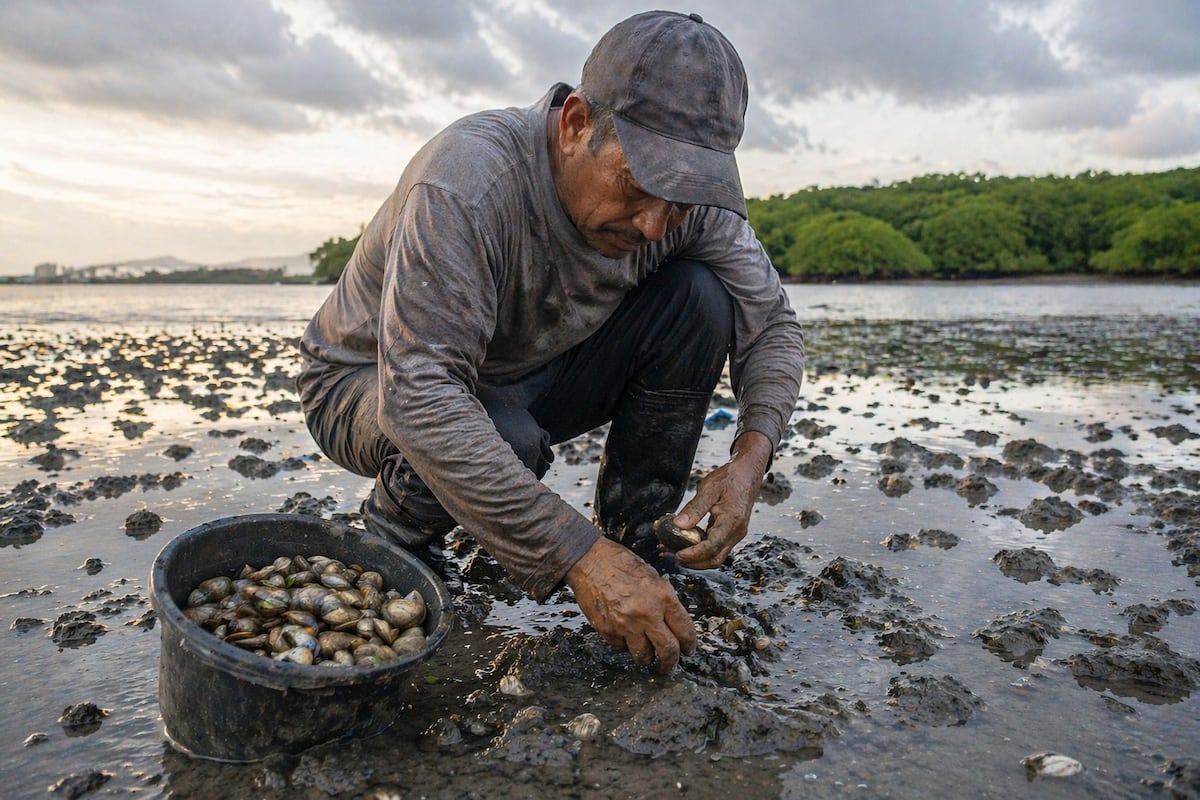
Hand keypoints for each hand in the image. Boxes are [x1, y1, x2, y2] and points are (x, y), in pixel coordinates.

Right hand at [565, 537, 695, 671]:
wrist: (590, 561)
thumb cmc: (621, 564)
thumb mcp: (653, 577)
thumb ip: (665, 601)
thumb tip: (674, 623)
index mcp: (663, 597)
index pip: (685, 631)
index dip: (689, 644)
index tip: (688, 649)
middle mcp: (647, 614)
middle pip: (667, 651)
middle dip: (671, 662)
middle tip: (669, 665)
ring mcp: (625, 624)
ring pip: (643, 656)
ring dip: (646, 657)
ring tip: (646, 652)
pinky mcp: (607, 630)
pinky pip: (620, 648)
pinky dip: (624, 645)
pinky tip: (624, 634)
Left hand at [672, 431, 771, 568]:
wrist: (747, 474)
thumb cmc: (729, 479)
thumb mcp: (709, 488)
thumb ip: (694, 508)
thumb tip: (678, 525)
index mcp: (732, 521)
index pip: (712, 546)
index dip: (693, 554)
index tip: (677, 554)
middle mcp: (736, 532)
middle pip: (714, 559)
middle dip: (692, 562)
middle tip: (671, 556)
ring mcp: (735, 535)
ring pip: (715, 556)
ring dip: (695, 559)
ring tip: (673, 552)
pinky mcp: (731, 533)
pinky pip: (716, 548)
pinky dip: (700, 551)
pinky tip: (685, 545)